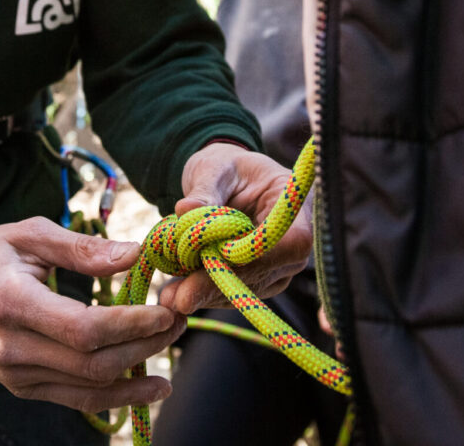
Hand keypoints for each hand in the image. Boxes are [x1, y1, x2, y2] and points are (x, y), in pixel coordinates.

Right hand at [0, 217, 185, 411]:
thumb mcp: (29, 234)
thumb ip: (82, 248)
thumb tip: (135, 254)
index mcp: (12, 304)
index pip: (83, 329)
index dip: (130, 324)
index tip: (165, 309)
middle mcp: (12, 349)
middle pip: (93, 362)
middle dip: (145, 344)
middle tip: (178, 319)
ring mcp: (16, 375)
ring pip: (90, 387)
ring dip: (138, 370)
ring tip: (172, 345)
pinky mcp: (23, 388)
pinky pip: (78, 400)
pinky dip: (119, 397)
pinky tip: (151, 385)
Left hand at [156, 143, 311, 313]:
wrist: (225, 178)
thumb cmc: (226, 166)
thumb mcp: (214, 168)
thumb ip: (204, 189)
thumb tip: (185, 209)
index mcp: (293, 205)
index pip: (289, 243)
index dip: (255, 259)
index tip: (213, 265)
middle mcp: (293, 242)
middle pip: (264, 273)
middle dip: (218, 286)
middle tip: (180, 298)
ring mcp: (279, 265)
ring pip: (247, 289)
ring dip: (207, 296)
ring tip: (170, 298)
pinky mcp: (259, 279)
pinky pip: (235, 292)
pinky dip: (205, 294)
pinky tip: (177, 295)